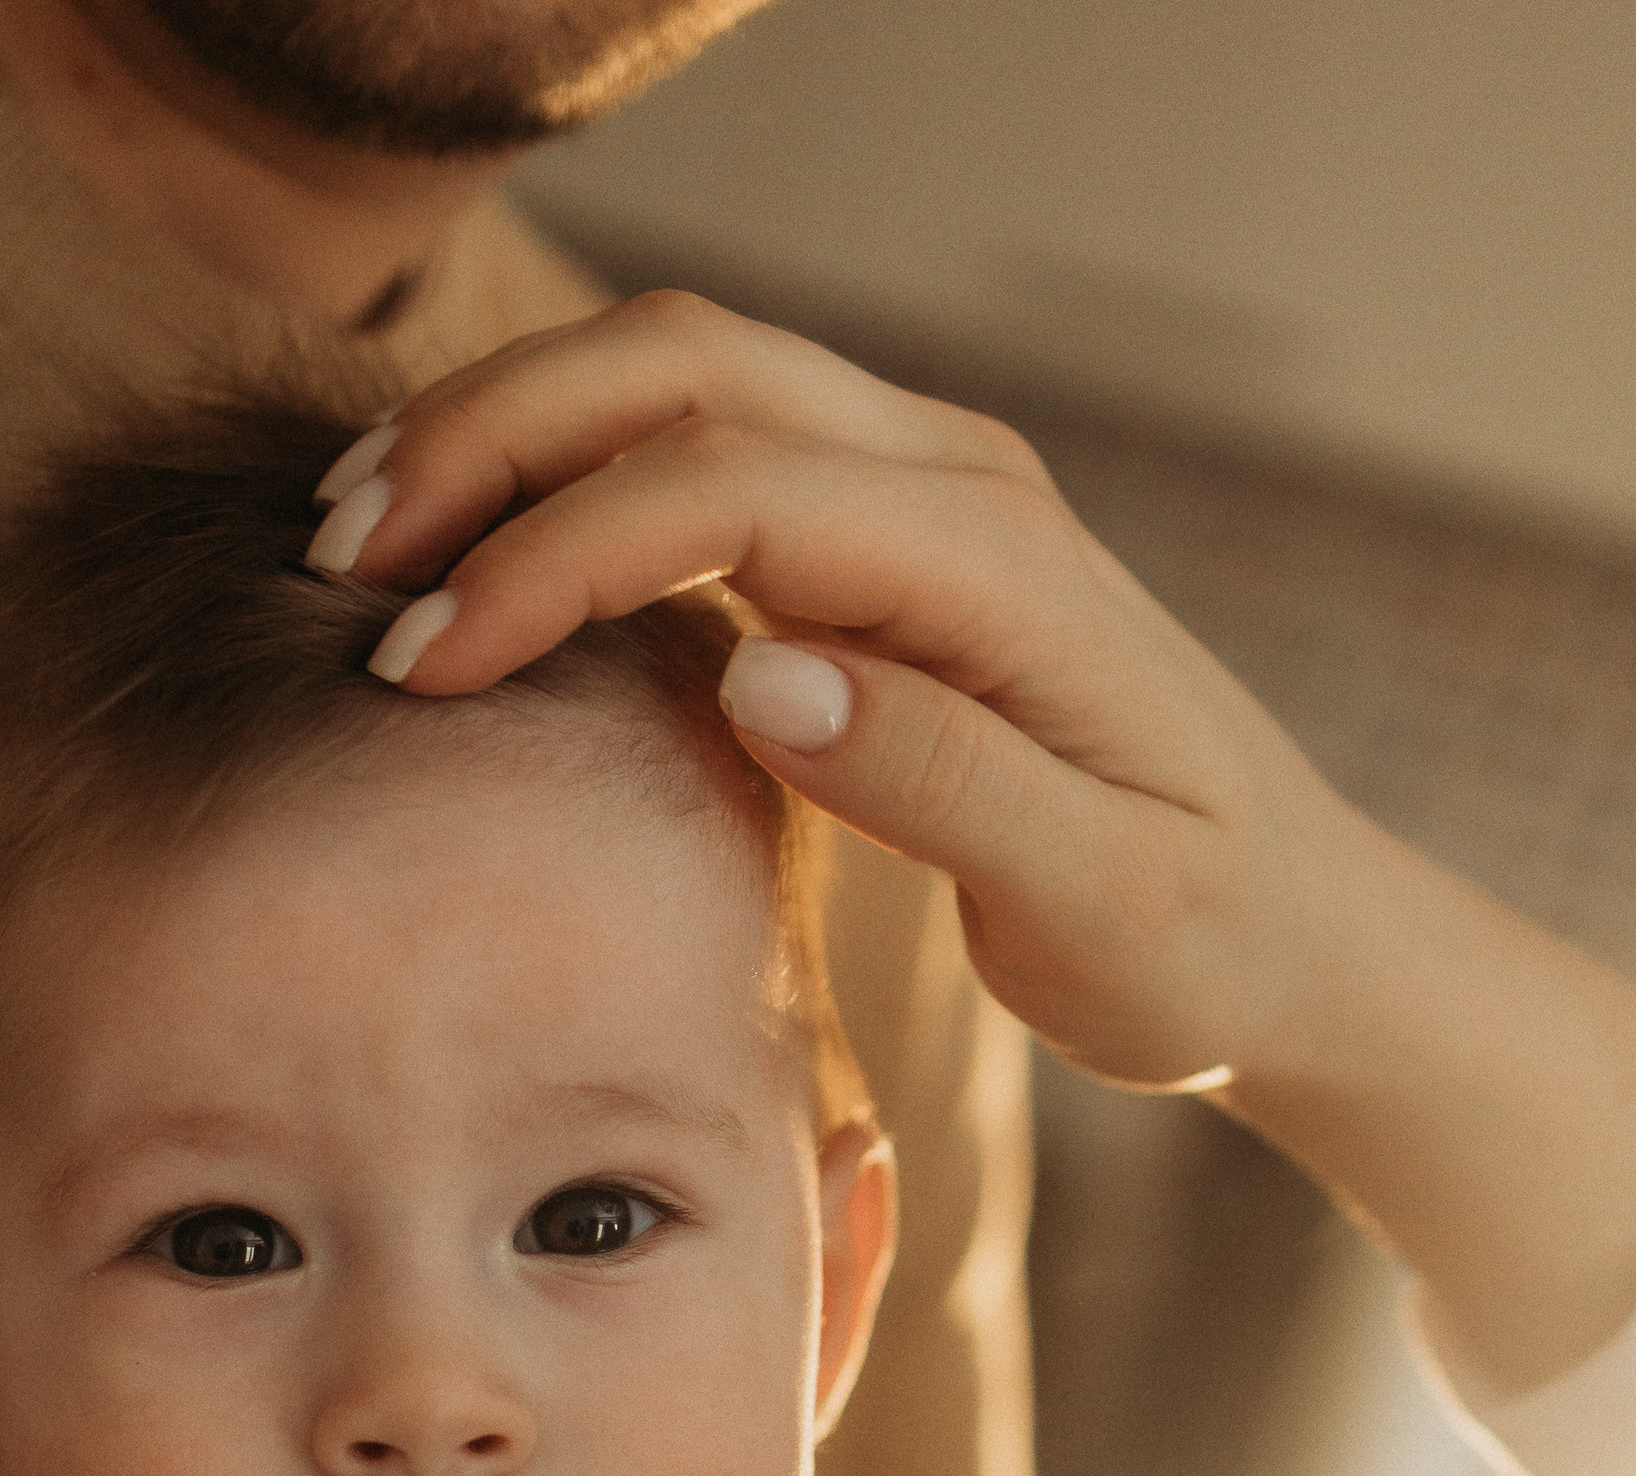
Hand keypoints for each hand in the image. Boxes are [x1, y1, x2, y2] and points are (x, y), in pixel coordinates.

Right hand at [314, 291, 1360, 1092]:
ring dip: (510, 435)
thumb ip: (949, 791)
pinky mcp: (886, 540)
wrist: (1300, 935)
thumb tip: (770, 676)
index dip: (553, 557)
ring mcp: (921, 495)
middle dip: (490, 443)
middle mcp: (957, 485)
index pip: (725, 487)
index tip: (424, 668)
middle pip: (679, 369)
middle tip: (336, 560)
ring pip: (678, 377)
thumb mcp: (1104, 909)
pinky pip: (702, 444)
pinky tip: (469, 556)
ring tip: (363, 538)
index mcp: (1000, 566)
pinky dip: (568, 475)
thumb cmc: (1206, 947)